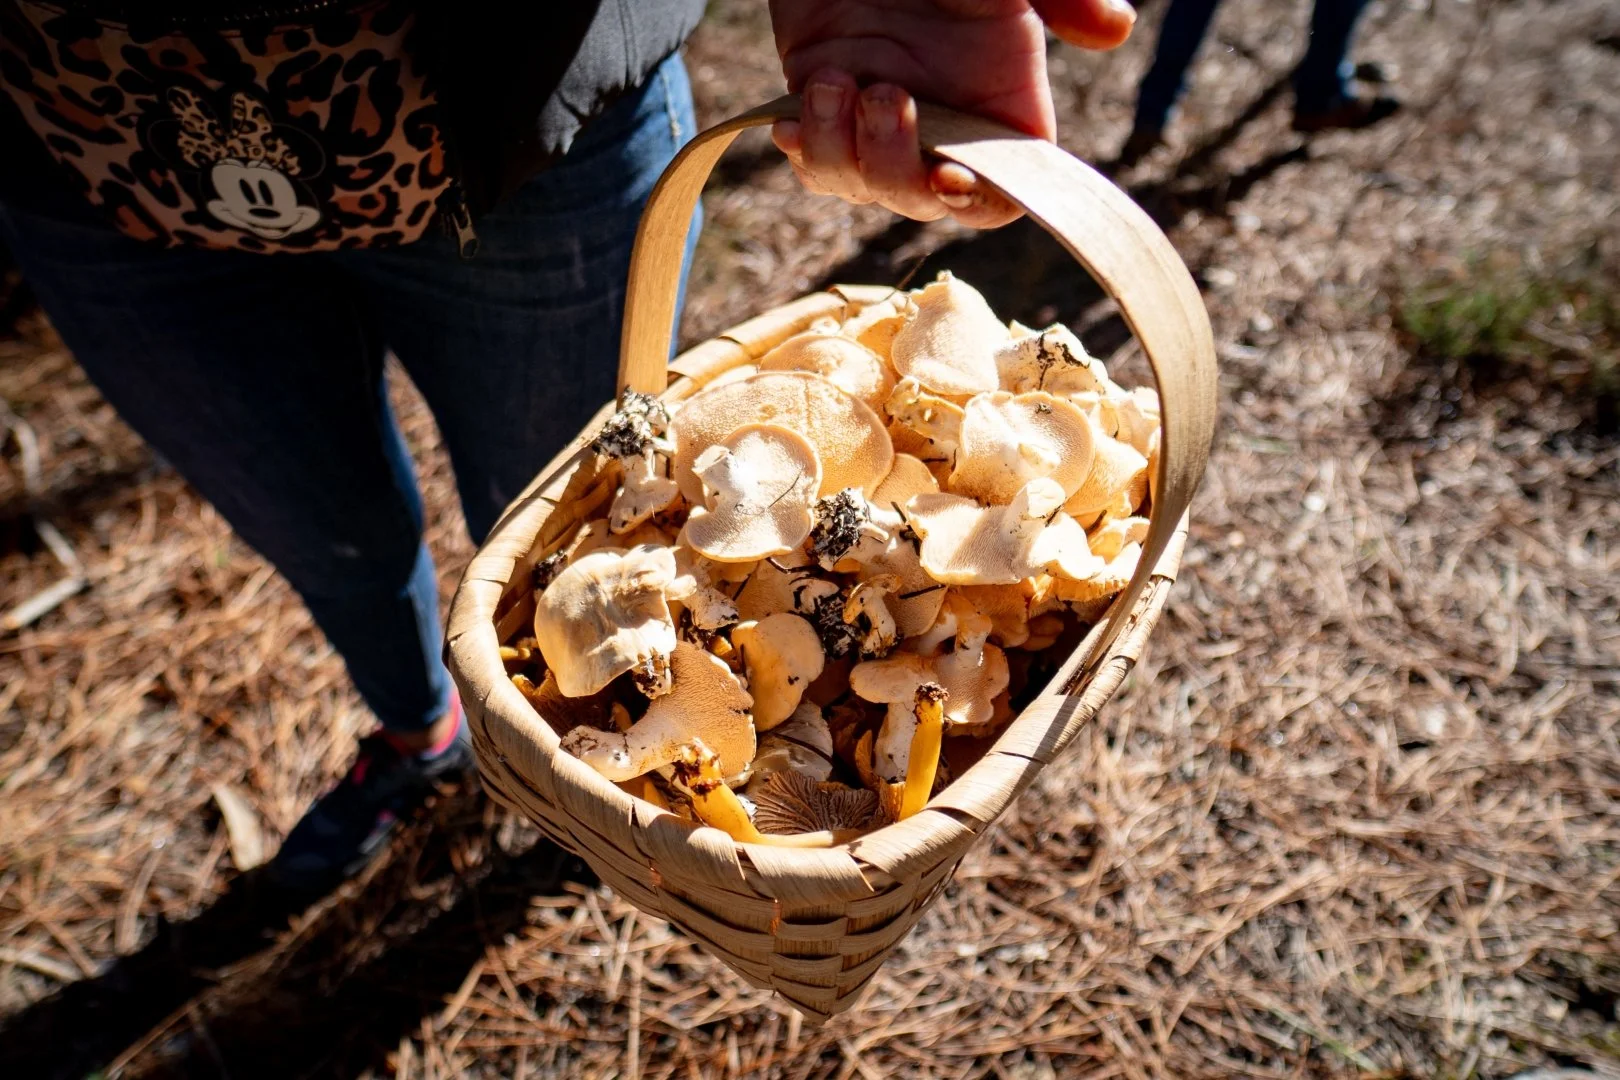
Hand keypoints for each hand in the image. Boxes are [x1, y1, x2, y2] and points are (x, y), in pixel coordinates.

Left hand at [767, 0, 1134, 226]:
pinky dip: (807, 151)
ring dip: (841, 153)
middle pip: (926, 201)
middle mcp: (946, 125)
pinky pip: (818, 165)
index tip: (949, 177)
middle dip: (895, 167)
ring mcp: (884, 121)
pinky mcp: (828, 109)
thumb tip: (1117, 27)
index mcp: (1002, 106)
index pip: (1005, 191)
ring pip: (865, 188)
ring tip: (830, 84)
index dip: (979, 202)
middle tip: (883, 93)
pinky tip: (796, 117)